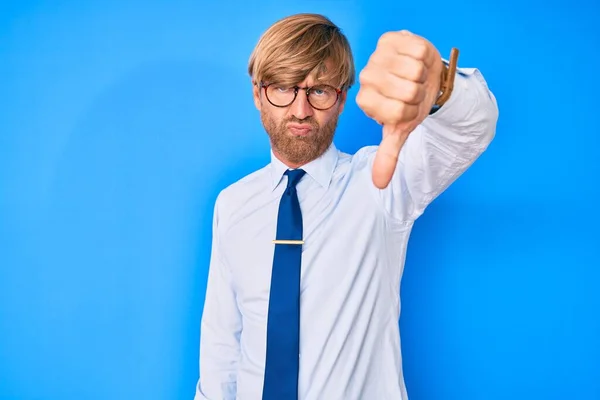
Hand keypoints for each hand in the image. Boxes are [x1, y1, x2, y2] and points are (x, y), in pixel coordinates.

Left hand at [356, 30, 443, 188]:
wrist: (422, 75)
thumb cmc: (409, 103)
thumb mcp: (400, 130)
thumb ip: (388, 156)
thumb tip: (379, 184)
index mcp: (366, 102)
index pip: (398, 113)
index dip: (411, 112)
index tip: (406, 108)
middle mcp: (366, 77)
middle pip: (408, 92)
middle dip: (418, 95)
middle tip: (411, 91)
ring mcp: (377, 56)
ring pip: (414, 72)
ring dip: (422, 76)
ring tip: (414, 76)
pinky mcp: (392, 38)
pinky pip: (418, 52)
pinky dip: (425, 58)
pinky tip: (415, 60)